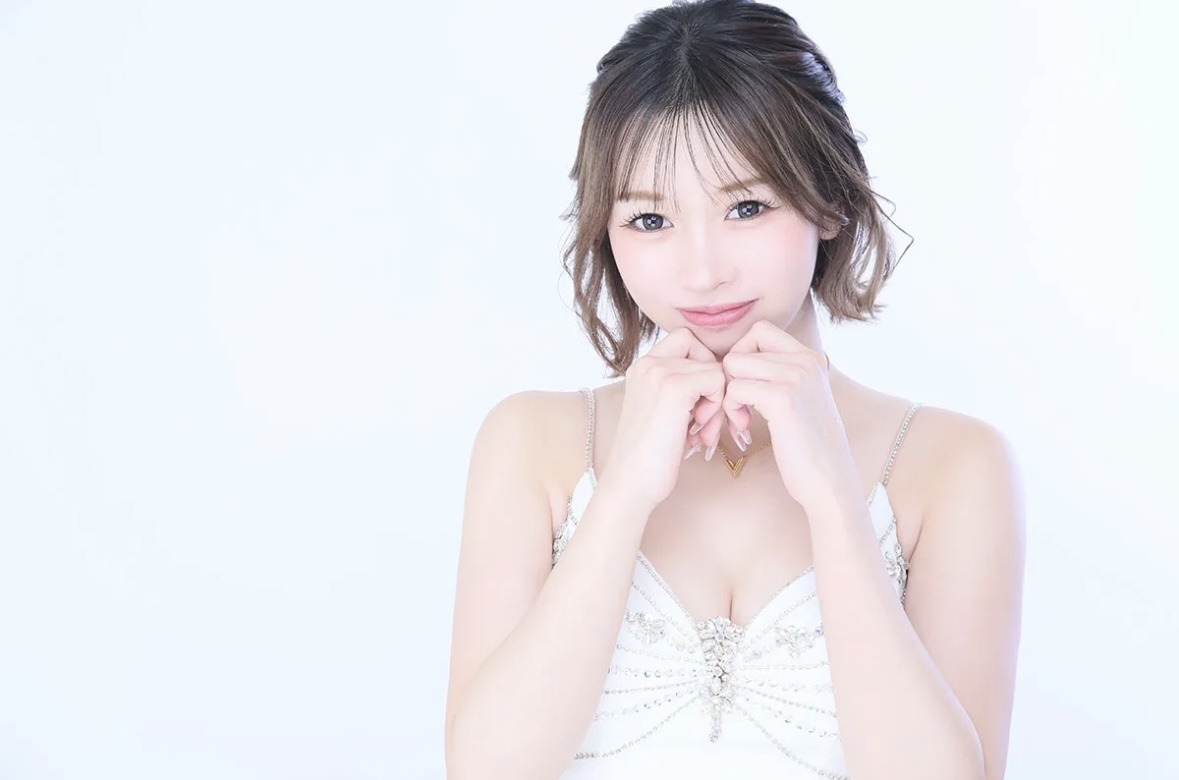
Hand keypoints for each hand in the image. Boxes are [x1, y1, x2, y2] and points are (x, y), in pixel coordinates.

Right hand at [596, 328, 726, 513]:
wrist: (630, 482)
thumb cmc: (650, 455)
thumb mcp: (665, 411)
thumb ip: (684, 388)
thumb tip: (723, 378)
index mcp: (643, 366)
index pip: (688, 341)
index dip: (702, 368)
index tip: (697, 404)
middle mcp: (648, 363)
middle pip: (705, 354)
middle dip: (713, 387)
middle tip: (702, 421)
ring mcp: (659, 372)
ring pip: (716, 369)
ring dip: (716, 403)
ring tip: (698, 431)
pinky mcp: (674, 388)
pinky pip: (718, 380)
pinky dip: (716, 407)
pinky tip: (698, 432)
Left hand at [719, 320, 858, 511]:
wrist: (830, 481)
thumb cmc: (808, 447)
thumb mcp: (799, 399)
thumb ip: (777, 375)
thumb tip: (736, 361)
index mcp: (810, 357)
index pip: (759, 330)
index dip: (741, 356)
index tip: (743, 386)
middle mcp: (805, 360)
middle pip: (741, 348)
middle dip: (728, 377)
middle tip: (736, 407)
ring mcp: (796, 376)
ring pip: (733, 365)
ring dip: (727, 394)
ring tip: (739, 419)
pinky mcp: (783, 399)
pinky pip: (735, 388)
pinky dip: (730, 408)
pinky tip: (744, 426)